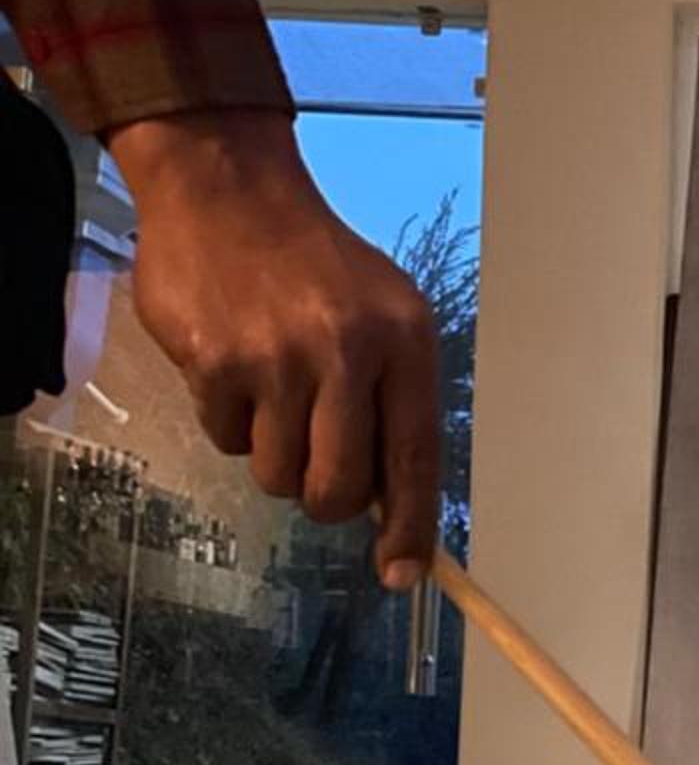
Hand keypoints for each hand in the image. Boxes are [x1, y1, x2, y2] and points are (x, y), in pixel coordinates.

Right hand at [109, 111, 440, 588]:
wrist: (228, 189)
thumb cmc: (312, 264)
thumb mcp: (380, 316)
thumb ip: (391, 402)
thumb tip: (391, 505)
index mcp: (404, 341)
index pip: (416, 458)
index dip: (410, 528)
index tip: (402, 575)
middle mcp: (348, 351)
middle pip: (337, 490)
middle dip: (322, 495)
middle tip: (309, 459)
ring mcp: (279, 359)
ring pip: (276, 475)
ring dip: (271, 452)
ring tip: (270, 392)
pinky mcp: (216, 364)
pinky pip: (225, 440)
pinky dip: (227, 418)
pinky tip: (231, 363)